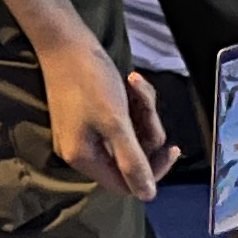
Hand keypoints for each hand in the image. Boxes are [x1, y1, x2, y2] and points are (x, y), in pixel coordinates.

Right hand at [34, 31, 177, 198]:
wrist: (66, 41)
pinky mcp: (90, 114)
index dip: (152, 170)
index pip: (127, 184)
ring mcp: (86, 132)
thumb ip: (132, 161)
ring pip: (130, 135)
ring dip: (141, 111)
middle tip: (146, 104)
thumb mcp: (116, 123)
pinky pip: (122, 119)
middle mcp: (83, 151)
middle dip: (147, 130)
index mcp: (85, 158)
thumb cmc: (89, 81)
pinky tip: (130, 81)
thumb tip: (147, 195)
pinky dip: (132, 102)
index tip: (172, 147)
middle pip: (130, 157)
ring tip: (135, 84)